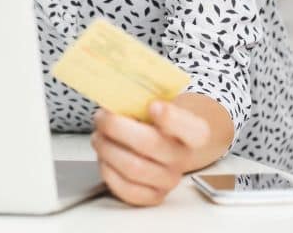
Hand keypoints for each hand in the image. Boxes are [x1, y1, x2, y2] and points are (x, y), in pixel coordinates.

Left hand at [91, 100, 210, 206]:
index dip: (170, 118)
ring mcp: (169, 180)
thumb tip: (114, 96)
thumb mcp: (155, 101)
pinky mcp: (152, 196)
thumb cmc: (155, 120)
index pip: (190, 128)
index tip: (152, 105)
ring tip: (99, 136)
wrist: (164, 144)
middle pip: (149, 144)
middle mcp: (183, 158)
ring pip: (133, 167)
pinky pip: (126, 189)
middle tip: (101, 118)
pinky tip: (104, 157)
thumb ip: (141, 98)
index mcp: (194, 131)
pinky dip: (108, 171)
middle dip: (117, 128)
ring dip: (107, 149)